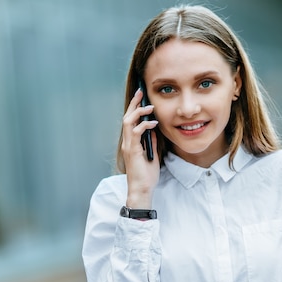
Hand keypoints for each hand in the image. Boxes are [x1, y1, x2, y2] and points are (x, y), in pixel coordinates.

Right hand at [121, 88, 159, 208]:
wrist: (142, 189)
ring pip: (128, 122)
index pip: (131, 121)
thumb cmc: (146, 175)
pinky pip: (136, 132)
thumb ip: (151, 142)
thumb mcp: (152, 154)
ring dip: (139, 112)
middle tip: (141, 92)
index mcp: (131, 142)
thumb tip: (154, 129)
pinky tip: (154, 123)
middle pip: (127, 117)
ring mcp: (128, 146)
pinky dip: (144, 125)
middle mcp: (127, 142)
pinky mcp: (132, 150)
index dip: (135, 108)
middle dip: (134, 104)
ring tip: (150, 107)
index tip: (142, 97)